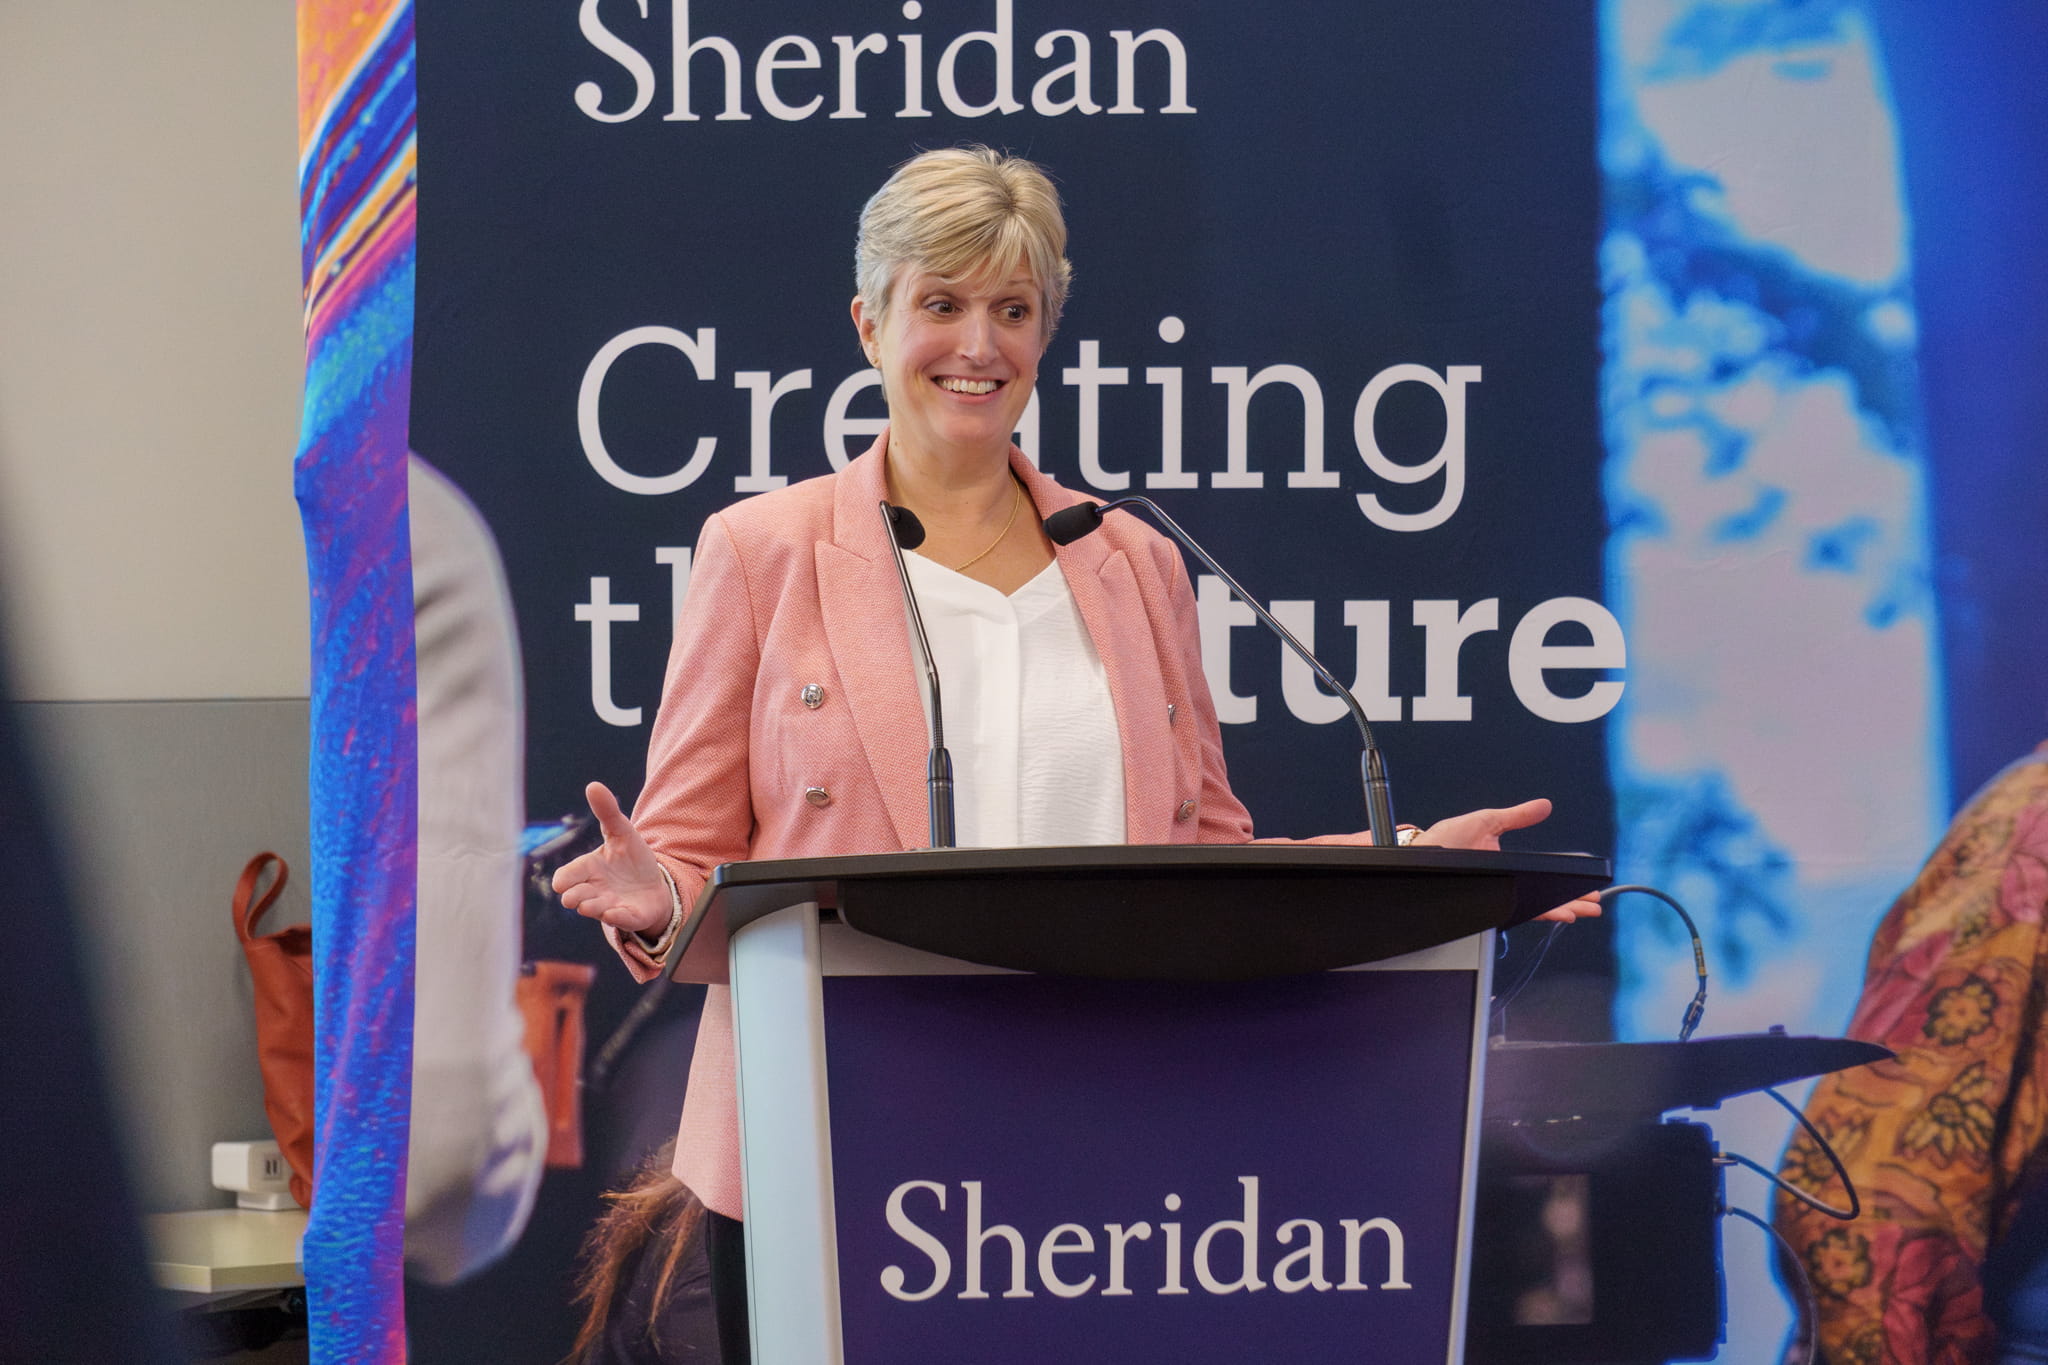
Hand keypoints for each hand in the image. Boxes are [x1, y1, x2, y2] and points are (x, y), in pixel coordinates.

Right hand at [551, 781, 671, 935]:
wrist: (655, 883)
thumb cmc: (631, 859)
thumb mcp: (622, 832)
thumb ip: (607, 812)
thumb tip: (593, 785)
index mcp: (588, 869)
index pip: (566, 877)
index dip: (563, 880)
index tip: (561, 883)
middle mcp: (594, 890)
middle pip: (574, 897)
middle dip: (573, 897)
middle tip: (572, 897)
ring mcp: (609, 905)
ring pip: (593, 910)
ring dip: (592, 908)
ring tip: (593, 906)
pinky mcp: (629, 916)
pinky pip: (620, 920)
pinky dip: (616, 917)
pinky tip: (615, 912)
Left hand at [1413, 797, 1601, 923]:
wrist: (1420, 855)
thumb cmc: (1444, 840)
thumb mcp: (1486, 821)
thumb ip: (1518, 816)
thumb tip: (1544, 805)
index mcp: (1506, 864)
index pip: (1543, 875)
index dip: (1565, 882)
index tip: (1587, 886)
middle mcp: (1504, 883)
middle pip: (1545, 894)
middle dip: (1573, 900)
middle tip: (1595, 903)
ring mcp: (1497, 894)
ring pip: (1537, 906)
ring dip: (1563, 909)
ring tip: (1584, 911)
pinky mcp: (1489, 903)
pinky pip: (1520, 912)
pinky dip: (1541, 913)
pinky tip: (1558, 915)